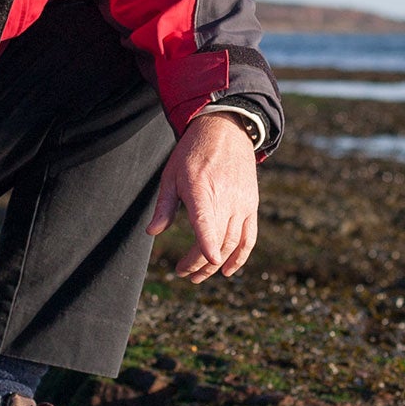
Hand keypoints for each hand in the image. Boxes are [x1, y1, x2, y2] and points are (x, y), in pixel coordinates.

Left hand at [147, 113, 259, 283]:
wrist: (226, 130)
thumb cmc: (193, 152)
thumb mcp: (172, 174)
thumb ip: (164, 206)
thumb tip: (152, 232)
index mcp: (201, 188)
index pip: (207, 220)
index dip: (209, 241)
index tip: (210, 260)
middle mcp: (225, 197)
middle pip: (216, 240)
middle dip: (199, 263)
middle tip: (183, 274)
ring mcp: (241, 203)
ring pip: (231, 242)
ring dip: (215, 264)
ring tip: (198, 275)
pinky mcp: (251, 205)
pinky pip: (249, 237)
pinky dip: (240, 256)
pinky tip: (228, 270)